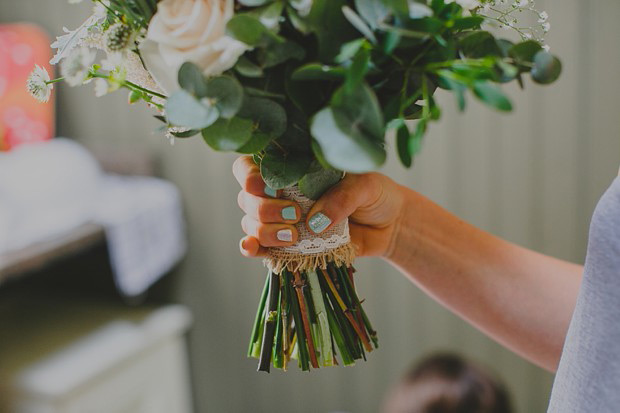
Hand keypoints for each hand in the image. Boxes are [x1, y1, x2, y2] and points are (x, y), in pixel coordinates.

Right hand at [233, 156, 405, 257]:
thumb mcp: (364, 186)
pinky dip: (252, 248)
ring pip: (251, 223)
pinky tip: (252, 248)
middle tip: (294, 214)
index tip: (270, 187)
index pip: (251, 166)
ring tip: (294, 235)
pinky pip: (260, 247)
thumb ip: (341, 197)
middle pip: (247, 198)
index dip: (250, 176)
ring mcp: (281, 219)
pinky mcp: (288, 244)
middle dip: (264, 209)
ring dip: (265, 230)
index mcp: (292, 168)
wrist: (389, 225)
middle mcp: (280, 192)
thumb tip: (315, 221)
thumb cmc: (375, 194)